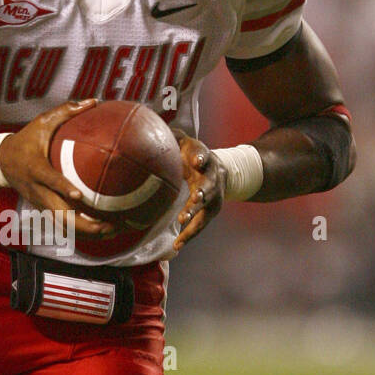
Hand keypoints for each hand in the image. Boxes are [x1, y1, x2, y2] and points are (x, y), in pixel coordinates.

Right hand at [0, 100, 115, 238]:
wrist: (1, 161)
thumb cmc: (25, 140)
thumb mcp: (41, 122)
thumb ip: (66, 111)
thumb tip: (93, 101)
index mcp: (36, 168)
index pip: (49, 180)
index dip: (63, 188)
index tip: (79, 196)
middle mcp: (37, 190)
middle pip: (59, 214)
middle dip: (84, 224)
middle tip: (108, 225)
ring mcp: (40, 202)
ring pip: (62, 225)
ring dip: (86, 231)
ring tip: (112, 230)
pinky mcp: (43, 209)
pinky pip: (63, 225)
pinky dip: (81, 230)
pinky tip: (102, 230)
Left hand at [173, 132, 225, 251]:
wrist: (221, 170)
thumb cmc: (195, 155)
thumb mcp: (187, 143)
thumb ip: (174, 136)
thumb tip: (153, 128)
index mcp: (205, 159)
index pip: (203, 156)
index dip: (200, 157)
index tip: (196, 160)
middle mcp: (213, 179)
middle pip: (208, 187)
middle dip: (202, 194)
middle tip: (195, 198)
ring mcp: (214, 198)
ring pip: (206, 210)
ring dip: (195, 218)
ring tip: (183, 224)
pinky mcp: (211, 212)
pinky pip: (200, 226)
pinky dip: (189, 235)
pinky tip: (176, 246)